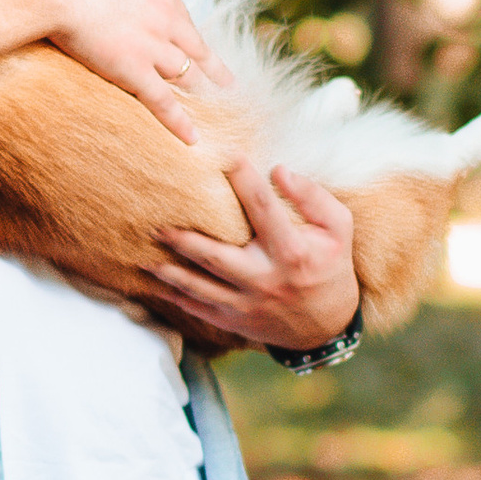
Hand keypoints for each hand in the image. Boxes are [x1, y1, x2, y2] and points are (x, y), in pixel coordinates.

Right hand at [38, 0, 219, 143]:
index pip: (184, 20)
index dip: (190, 39)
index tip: (197, 49)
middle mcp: (167, 20)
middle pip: (197, 50)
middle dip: (213, 70)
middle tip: (227, 85)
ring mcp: (153, 47)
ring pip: (187, 77)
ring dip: (200, 96)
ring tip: (214, 113)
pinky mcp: (135, 71)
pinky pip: (164, 102)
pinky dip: (180, 122)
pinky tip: (192, 138)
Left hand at [151, 159, 360, 353]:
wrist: (326, 326)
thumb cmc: (330, 266)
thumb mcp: (338, 229)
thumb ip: (314, 198)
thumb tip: (279, 171)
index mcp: (292, 252)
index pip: (263, 208)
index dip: (244, 178)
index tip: (223, 153)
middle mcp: (266, 279)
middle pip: (216, 255)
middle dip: (184, 237)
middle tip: (155, 218)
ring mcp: (247, 303)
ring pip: (199, 285)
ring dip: (168, 269)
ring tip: (142, 251)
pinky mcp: (234, 321)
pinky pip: (197, 308)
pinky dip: (172, 296)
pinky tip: (150, 281)